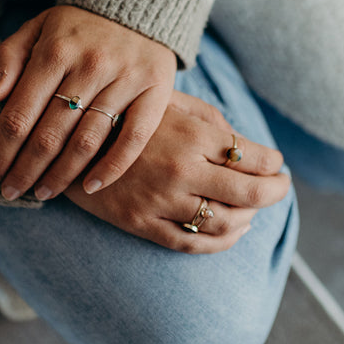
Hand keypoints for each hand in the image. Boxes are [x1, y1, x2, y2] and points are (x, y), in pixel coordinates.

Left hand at [0, 5, 176, 200]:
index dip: (1, 150)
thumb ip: (9, 59)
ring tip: (43, 194)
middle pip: (49, 134)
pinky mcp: (155, 93)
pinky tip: (91, 187)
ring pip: (87, 141)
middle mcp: (90, 67)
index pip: (19, 114)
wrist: (140, 2)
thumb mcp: (37, 27)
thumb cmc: (79, 25)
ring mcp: (125, 81)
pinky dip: (112, 167)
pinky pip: (133, 139)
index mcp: (54, 51)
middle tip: (12, 193)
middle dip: (25, 170)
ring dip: (61, 176)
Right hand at [65, 91, 291, 253]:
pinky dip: (221, 243)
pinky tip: (232, 233)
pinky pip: (192, 244)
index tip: (278, 164)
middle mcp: (182, 170)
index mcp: (192, 134)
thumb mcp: (166, 100)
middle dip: (274, 193)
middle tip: (281, 188)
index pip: (255, 157)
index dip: (275, 164)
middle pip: (250, 194)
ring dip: (250, 219)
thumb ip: (209, 119)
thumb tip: (243, 143)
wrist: (62, 137)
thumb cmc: (121, 112)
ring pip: (225, 223)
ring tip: (254, 210)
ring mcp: (162, 201)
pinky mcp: (142, 224)